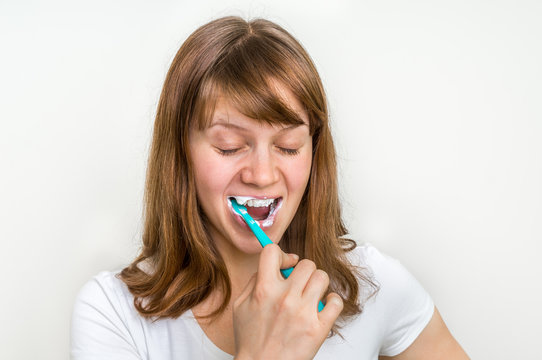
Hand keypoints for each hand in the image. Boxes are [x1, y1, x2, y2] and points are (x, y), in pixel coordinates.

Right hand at [232, 244, 343, 359]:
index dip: (282, 255)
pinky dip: (332, 301)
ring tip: (311, 294)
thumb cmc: (251, 340)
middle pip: (306, 264)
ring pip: (322, 277)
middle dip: (304, 271)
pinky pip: (336, 301)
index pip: (272, 252)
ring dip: (318, 284)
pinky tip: (324, 306)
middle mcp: (285, 298)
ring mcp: (303, 313)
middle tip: (300, 283)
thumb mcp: (241, 306)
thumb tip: (274, 263)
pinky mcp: (318, 328)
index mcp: (264, 290)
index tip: (285, 265)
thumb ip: (255, 280)